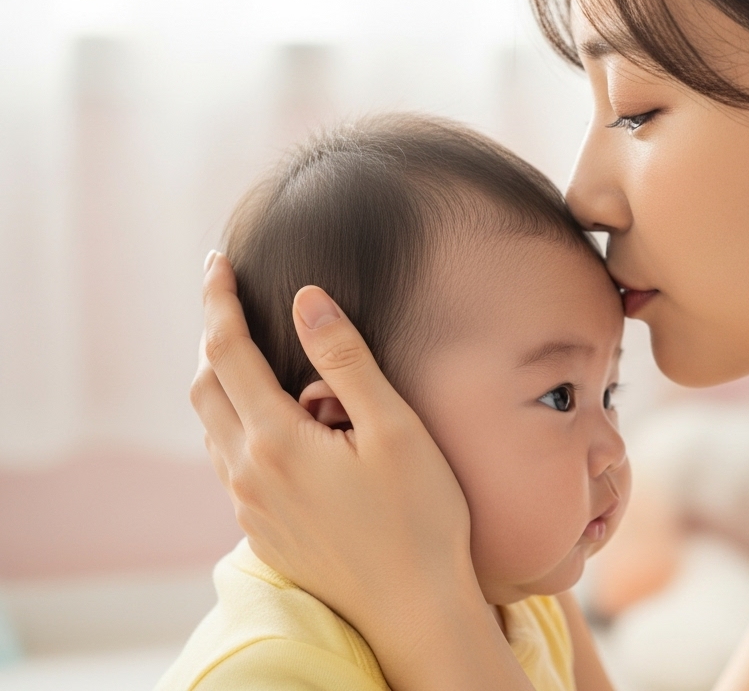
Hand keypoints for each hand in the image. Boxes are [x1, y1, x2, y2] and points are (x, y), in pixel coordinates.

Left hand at [193, 253, 528, 690]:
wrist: (414, 608)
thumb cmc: (420, 517)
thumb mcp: (394, 429)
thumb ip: (346, 362)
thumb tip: (307, 301)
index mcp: (275, 441)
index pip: (227, 351)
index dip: (218, 301)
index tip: (216, 263)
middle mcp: (247, 474)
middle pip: (206, 387)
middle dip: (216, 339)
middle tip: (237, 305)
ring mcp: (250, 508)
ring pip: (215, 428)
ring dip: (230, 386)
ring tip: (278, 368)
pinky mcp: (263, 531)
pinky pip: (233, 463)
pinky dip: (244, 427)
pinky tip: (290, 429)